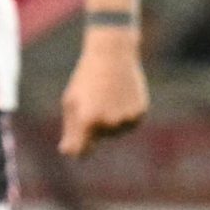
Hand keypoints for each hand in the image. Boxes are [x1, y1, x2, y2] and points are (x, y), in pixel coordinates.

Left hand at [59, 32, 148, 157]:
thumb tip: (69, 153)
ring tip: (106, 97)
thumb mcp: (71, 102)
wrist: (112, 56)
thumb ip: (71, 131)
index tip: (74, 146)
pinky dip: (123, 116)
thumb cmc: (85, 80)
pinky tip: (119, 97)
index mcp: (87, 121)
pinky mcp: (140, 114)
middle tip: (92, 101)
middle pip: (98, 139)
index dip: (77, 150)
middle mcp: (109, 123)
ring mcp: (126, 119)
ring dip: (109, 122)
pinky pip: (128, 124)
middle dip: (92, 127)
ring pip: (115, 133)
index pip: (81, 152)